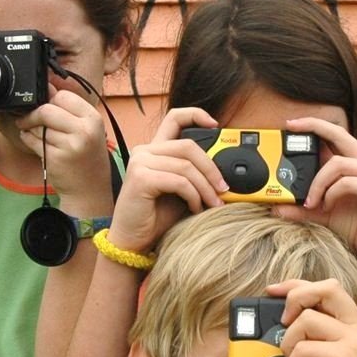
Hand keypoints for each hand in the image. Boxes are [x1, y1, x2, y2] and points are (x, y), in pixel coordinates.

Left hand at [16, 85, 111, 208]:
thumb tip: (47, 86)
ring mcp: (70, 145)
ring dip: (30, 129)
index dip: (50, 101)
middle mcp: (84, 130)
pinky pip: (32, 140)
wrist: (90, 189)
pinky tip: (36, 145)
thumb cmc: (86, 157)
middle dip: (34, 114)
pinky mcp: (55, 158)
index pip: (63, 96)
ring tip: (38, 136)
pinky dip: (28, 140)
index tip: (44, 107)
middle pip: (47, 110)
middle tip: (29, 120)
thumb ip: (69, 110)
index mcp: (93, 118)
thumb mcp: (87, 130)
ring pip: (37, 126)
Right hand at [107, 108, 228, 252]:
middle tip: (223, 188)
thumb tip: (223, 173)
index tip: (216, 125)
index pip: (174, 118)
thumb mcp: (182, 191)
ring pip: (186, 166)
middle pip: (189, 146)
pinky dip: (193, 196)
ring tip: (212, 204)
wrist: (133, 241)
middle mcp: (145, 151)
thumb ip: (194, 175)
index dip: (196, 115)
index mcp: (155, 150)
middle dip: (211, 168)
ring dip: (205, 187)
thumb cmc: (156, 217)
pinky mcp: (140, 178)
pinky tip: (195, 208)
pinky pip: (179, 181)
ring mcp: (140, 162)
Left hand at [274, 279, 356, 356]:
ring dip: (289, 345)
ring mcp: (355, 344)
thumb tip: (281, 325)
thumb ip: (314, 341)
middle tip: (283, 325)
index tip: (274, 291)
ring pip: (306, 320)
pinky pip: (304, 349)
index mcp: (355, 329)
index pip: (328, 288)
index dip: (297, 285)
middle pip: (324, 289)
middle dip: (294, 299)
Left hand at [275, 119, 356, 266]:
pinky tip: (327, 207)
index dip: (315, 125)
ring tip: (310, 202)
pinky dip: (332, 193)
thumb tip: (276, 206)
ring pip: (339, 164)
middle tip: (290, 130)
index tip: (291, 125)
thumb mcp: (322, 214)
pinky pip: (348, 183)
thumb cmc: (355, 227)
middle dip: (314, 128)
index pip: (337, 135)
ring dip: (318, 182)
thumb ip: (302, 207)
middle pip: (341, 136)